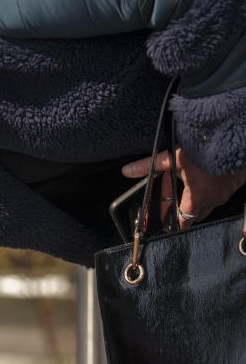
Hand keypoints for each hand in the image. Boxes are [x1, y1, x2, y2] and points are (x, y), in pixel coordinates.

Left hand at [122, 148, 245, 229]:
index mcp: (198, 198)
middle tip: (177, 207)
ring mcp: (229, 191)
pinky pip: (225, 190)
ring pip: (213, 202)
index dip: (175, 223)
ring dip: (202, 199)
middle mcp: (215, 198)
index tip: (169, 226)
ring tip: (191, 190)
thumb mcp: (172, 158)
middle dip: (188, 212)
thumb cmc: (203, 149)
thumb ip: (149, 166)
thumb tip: (128, 170)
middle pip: (199, 213)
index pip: (185, 220)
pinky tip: (209, 178)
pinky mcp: (238, 181)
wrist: (230, 137)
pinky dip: (216, 188)